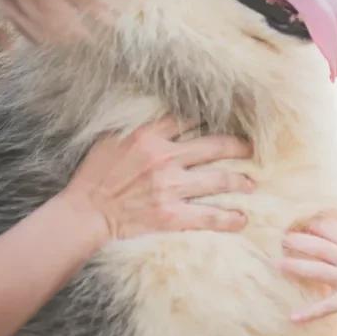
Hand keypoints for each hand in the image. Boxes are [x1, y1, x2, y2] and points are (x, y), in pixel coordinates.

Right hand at [62, 116, 254, 242]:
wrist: (84, 213)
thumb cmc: (95, 175)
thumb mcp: (112, 139)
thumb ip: (141, 127)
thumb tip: (166, 115)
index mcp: (149, 136)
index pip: (190, 118)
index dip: (212, 117)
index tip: (228, 119)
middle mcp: (164, 158)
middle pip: (215, 145)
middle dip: (239, 146)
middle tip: (252, 149)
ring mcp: (169, 187)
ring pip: (218, 179)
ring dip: (240, 181)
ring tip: (251, 183)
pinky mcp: (170, 215)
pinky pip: (207, 216)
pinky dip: (228, 219)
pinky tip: (242, 220)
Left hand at [279, 212, 336, 322]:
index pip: (331, 228)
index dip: (314, 224)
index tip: (298, 221)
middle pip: (318, 246)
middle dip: (298, 241)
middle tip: (279, 238)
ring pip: (316, 271)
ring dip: (295, 267)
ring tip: (276, 264)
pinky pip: (326, 307)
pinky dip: (309, 313)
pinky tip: (292, 318)